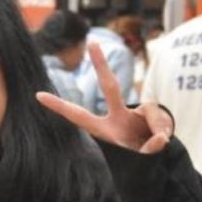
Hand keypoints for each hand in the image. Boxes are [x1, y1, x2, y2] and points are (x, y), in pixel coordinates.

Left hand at [37, 43, 172, 153]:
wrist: (153, 156)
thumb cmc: (137, 155)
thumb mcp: (140, 158)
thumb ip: (149, 150)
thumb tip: (159, 140)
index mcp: (103, 130)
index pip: (78, 116)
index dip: (59, 106)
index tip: (38, 95)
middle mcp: (116, 116)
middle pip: (110, 87)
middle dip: (101, 66)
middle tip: (93, 44)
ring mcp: (135, 112)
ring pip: (150, 113)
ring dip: (157, 131)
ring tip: (155, 144)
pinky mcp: (152, 111)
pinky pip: (161, 120)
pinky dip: (163, 132)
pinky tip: (162, 140)